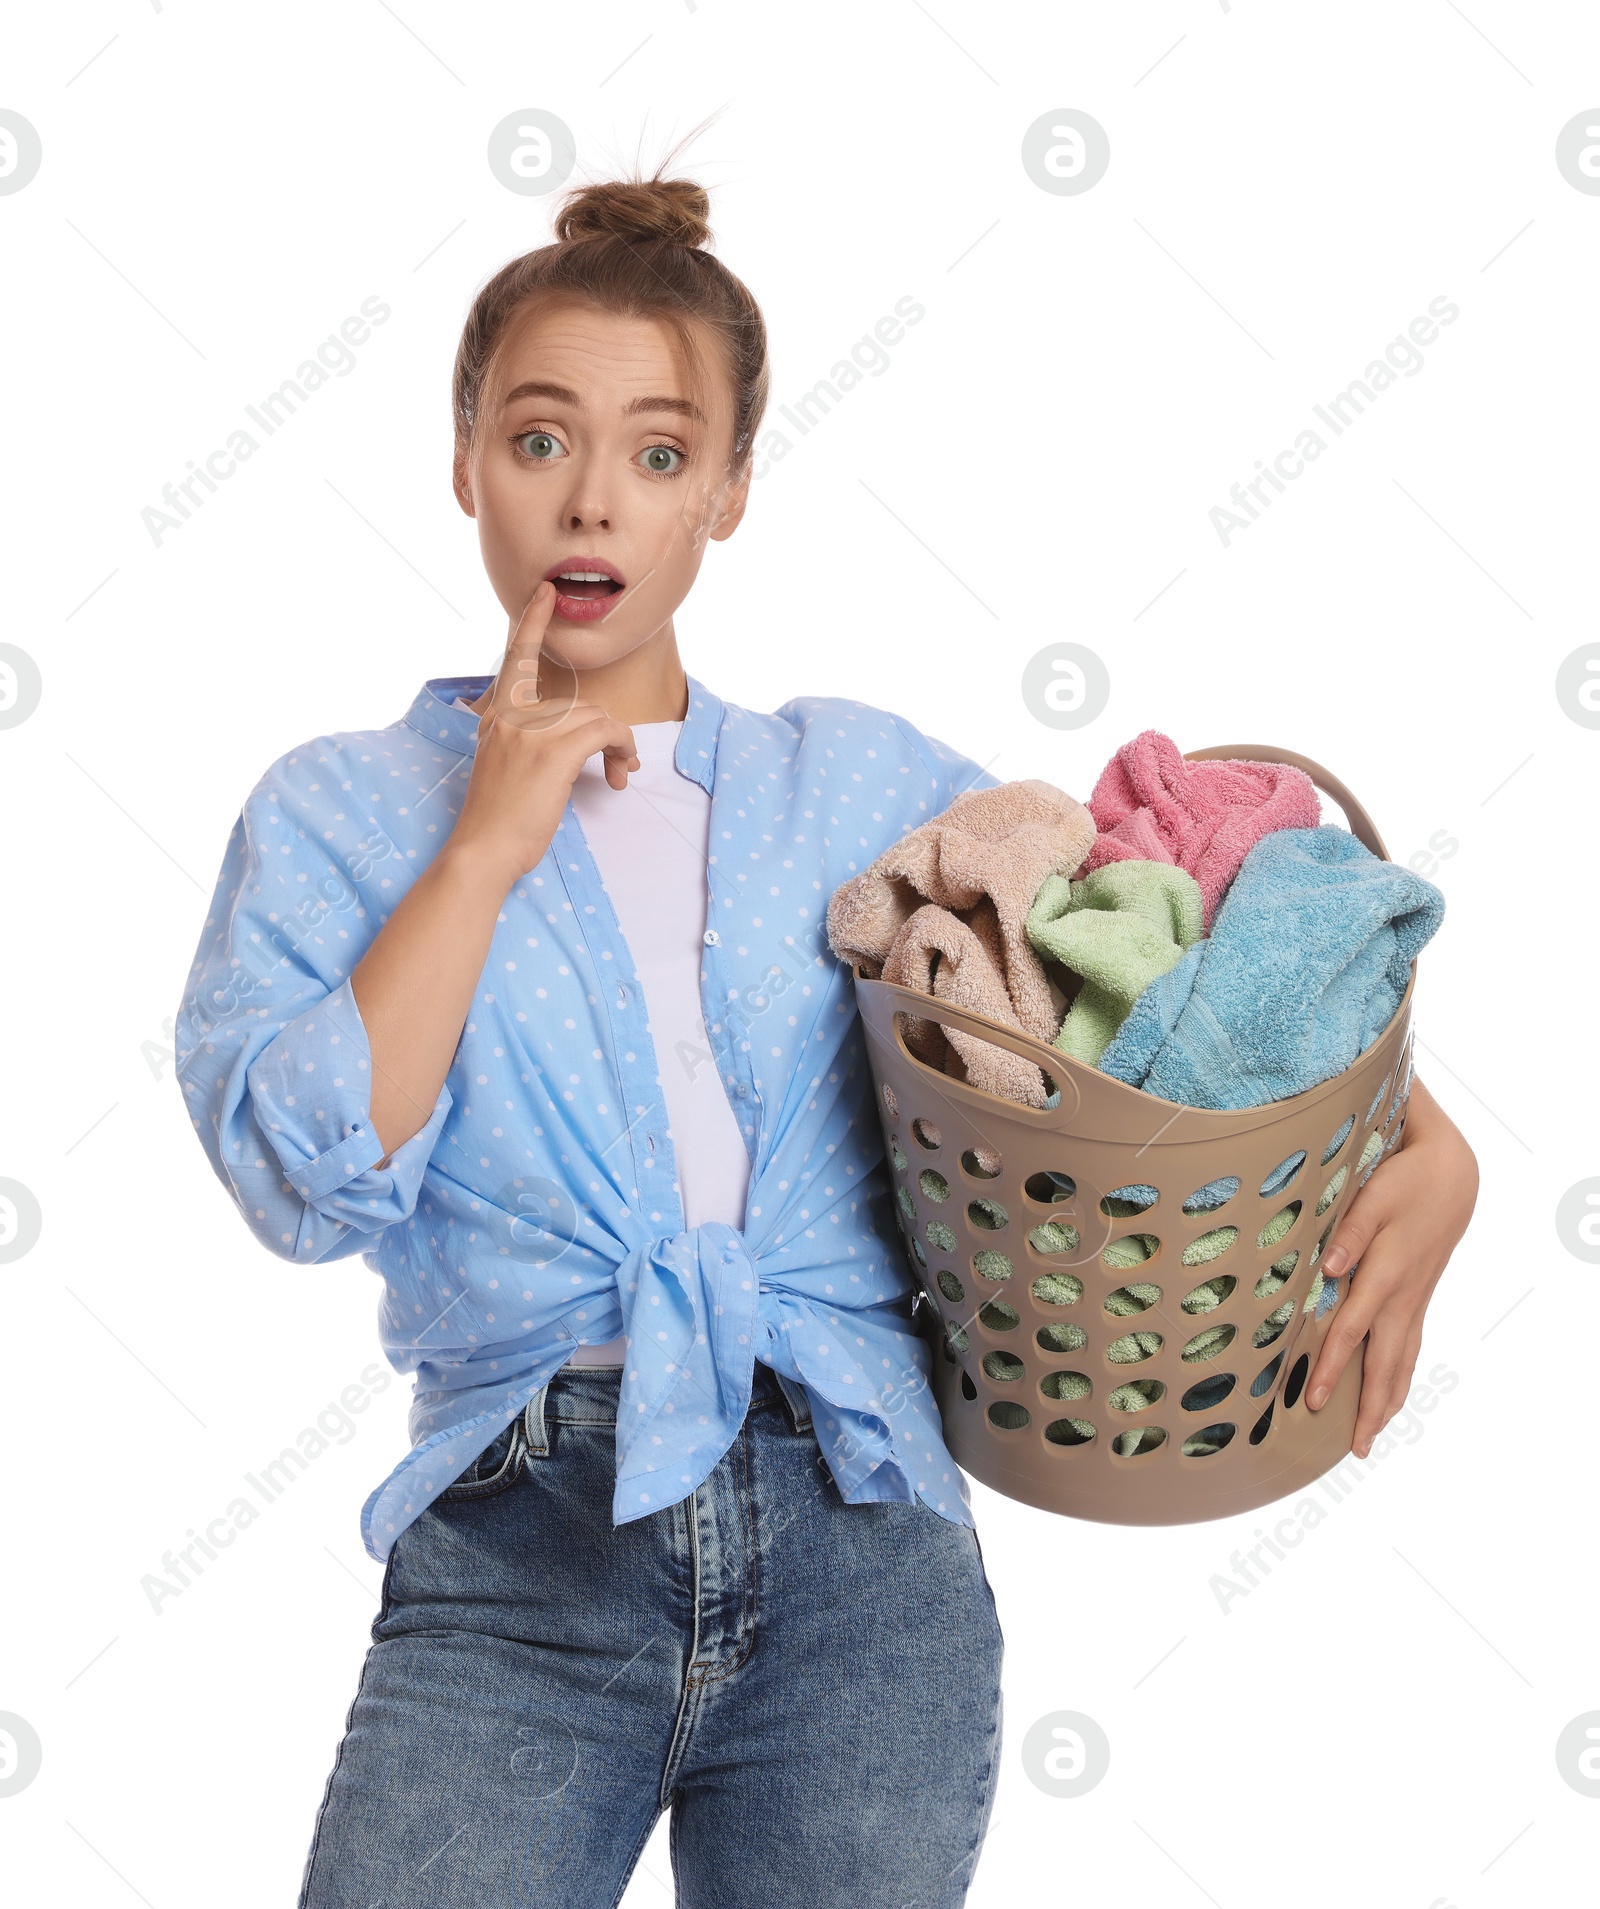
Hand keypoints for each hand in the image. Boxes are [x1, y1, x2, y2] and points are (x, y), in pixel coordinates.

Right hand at [448, 581, 639, 884]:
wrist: (482, 851)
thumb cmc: (496, 820)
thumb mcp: (501, 766)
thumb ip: (522, 740)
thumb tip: (575, 734)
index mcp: (497, 717)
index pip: (515, 659)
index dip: (532, 623)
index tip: (547, 593)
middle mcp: (511, 717)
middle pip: (579, 704)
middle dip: (607, 734)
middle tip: (619, 766)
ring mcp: (531, 732)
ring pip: (598, 718)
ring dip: (619, 746)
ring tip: (617, 777)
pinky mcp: (554, 752)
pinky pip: (606, 732)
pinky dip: (622, 749)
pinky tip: (619, 773)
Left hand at [1304, 1075, 1476, 1455]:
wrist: (1452, 1175)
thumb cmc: (1405, 1181)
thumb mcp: (1374, 1196)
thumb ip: (1349, 1231)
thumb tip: (1328, 1269)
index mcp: (1386, 1275)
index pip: (1352, 1332)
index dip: (1332, 1369)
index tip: (1313, 1402)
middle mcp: (1403, 1296)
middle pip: (1385, 1363)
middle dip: (1369, 1408)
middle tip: (1354, 1448)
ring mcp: (1415, 1299)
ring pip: (1403, 1361)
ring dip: (1388, 1400)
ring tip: (1372, 1436)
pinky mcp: (1420, 1295)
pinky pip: (1411, 1346)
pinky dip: (1402, 1376)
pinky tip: (1392, 1392)